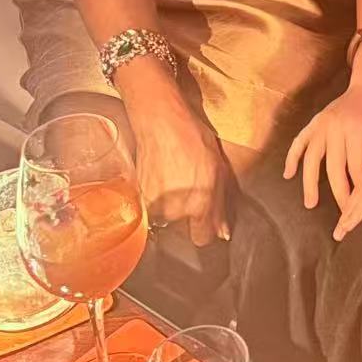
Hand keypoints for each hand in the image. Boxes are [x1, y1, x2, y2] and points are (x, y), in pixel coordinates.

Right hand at [129, 93, 230, 246]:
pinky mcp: (139, 198)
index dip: (206, 228)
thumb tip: (223, 232)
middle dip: (188, 214)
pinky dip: (157, 198)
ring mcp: (154, 206)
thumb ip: (220, 205)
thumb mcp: (219, 169)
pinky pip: (152, 208)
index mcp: (199, 204)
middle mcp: (175, 211)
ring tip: (175, 181)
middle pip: (183, 229)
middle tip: (190, 188)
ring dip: (171, 207)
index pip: (202, 238)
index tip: (207, 218)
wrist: (160, 123)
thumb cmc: (193, 140)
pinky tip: (163, 178)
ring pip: (166, 219)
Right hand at [284, 78, 361, 210]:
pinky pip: (299, 141)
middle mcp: (336, 127)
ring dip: (309, 183)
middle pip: (334, 169)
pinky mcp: (314, 121)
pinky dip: (292, 158)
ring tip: (311, 204)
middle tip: (343, 217)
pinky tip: (288, 174)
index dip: (360, 191)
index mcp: (357, 129)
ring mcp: (322, 124)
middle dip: (339, 195)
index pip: (357, 169)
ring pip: (311, 158)